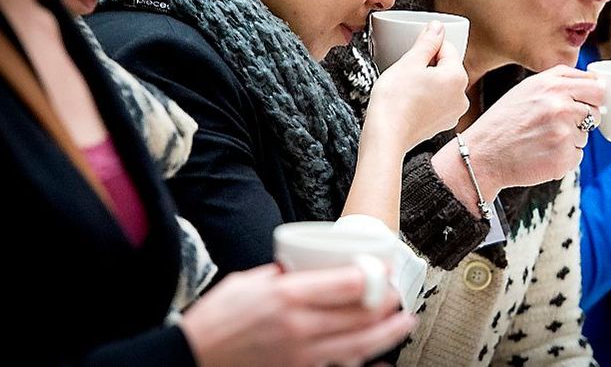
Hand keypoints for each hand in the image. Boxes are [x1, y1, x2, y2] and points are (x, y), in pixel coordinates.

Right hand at [180, 264, 415, 366]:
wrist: (193, 357)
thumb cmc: (219, 318)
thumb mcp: (252, 281)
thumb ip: (287, 274)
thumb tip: (314, 267)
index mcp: (287, 295)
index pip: (347, 283)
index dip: (373, 274)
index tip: (383, 267)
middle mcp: (299, 326)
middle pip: (360, 314)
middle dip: (387, 302)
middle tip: (397, 292)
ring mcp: (301, 354)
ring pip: (358, 344)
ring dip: (388, 332)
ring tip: (404, 321)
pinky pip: (341, 366)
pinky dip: (365, 361)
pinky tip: (382, 357)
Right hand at [367, 22, 468, 151]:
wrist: (386, 136)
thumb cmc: (395, 101)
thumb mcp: (409, 62)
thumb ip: (427, 42)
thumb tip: (438, 28)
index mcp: (458, 77)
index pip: (447, 48)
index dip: (427, 47)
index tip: (412, 53)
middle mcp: (461, 97)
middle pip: (446, 67)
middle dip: (427, 64)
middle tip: (406, 71)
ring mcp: (453, 113)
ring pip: (441, 85)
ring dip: (426, 81)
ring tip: (406, 87)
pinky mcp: (441, 124)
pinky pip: (436, 102)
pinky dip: (425, 97)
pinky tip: (409, 101)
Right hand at [456, 65, 604, 195]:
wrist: (482, 155)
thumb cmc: (503, 122)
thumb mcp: (527, 89)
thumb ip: (559, 81)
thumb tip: (593, 82)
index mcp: (552, 84)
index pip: (596, 86)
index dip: (593, 97)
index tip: (586, 103)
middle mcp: (560, 106)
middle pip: (597, 111)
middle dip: (584, 119)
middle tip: (559, 125)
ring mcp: (563, 133)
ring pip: (586, 135)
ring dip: (571, 139)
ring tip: (542, 139)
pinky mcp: (563, 158)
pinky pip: (577, 155)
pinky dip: (564, 157)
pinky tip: (542, 153)